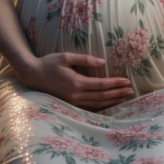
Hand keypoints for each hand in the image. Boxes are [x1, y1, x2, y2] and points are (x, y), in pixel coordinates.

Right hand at [19, 52, 133, 109]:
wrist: (33, 76)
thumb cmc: (49, 63)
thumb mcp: (66, 57)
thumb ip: (85, 59)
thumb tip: (102, 62)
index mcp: (76, 82)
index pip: (101, 85)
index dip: (115, 83)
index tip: (127, 81)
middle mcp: (76, 94)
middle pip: (102, 96)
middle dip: (118, 93)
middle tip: (131, 90)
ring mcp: (73, 101)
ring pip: (97, 104)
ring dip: (112, 101)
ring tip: (124, 97)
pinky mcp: (70, 103)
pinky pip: (90, 106)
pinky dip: (102, 105)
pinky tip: (109, 102)